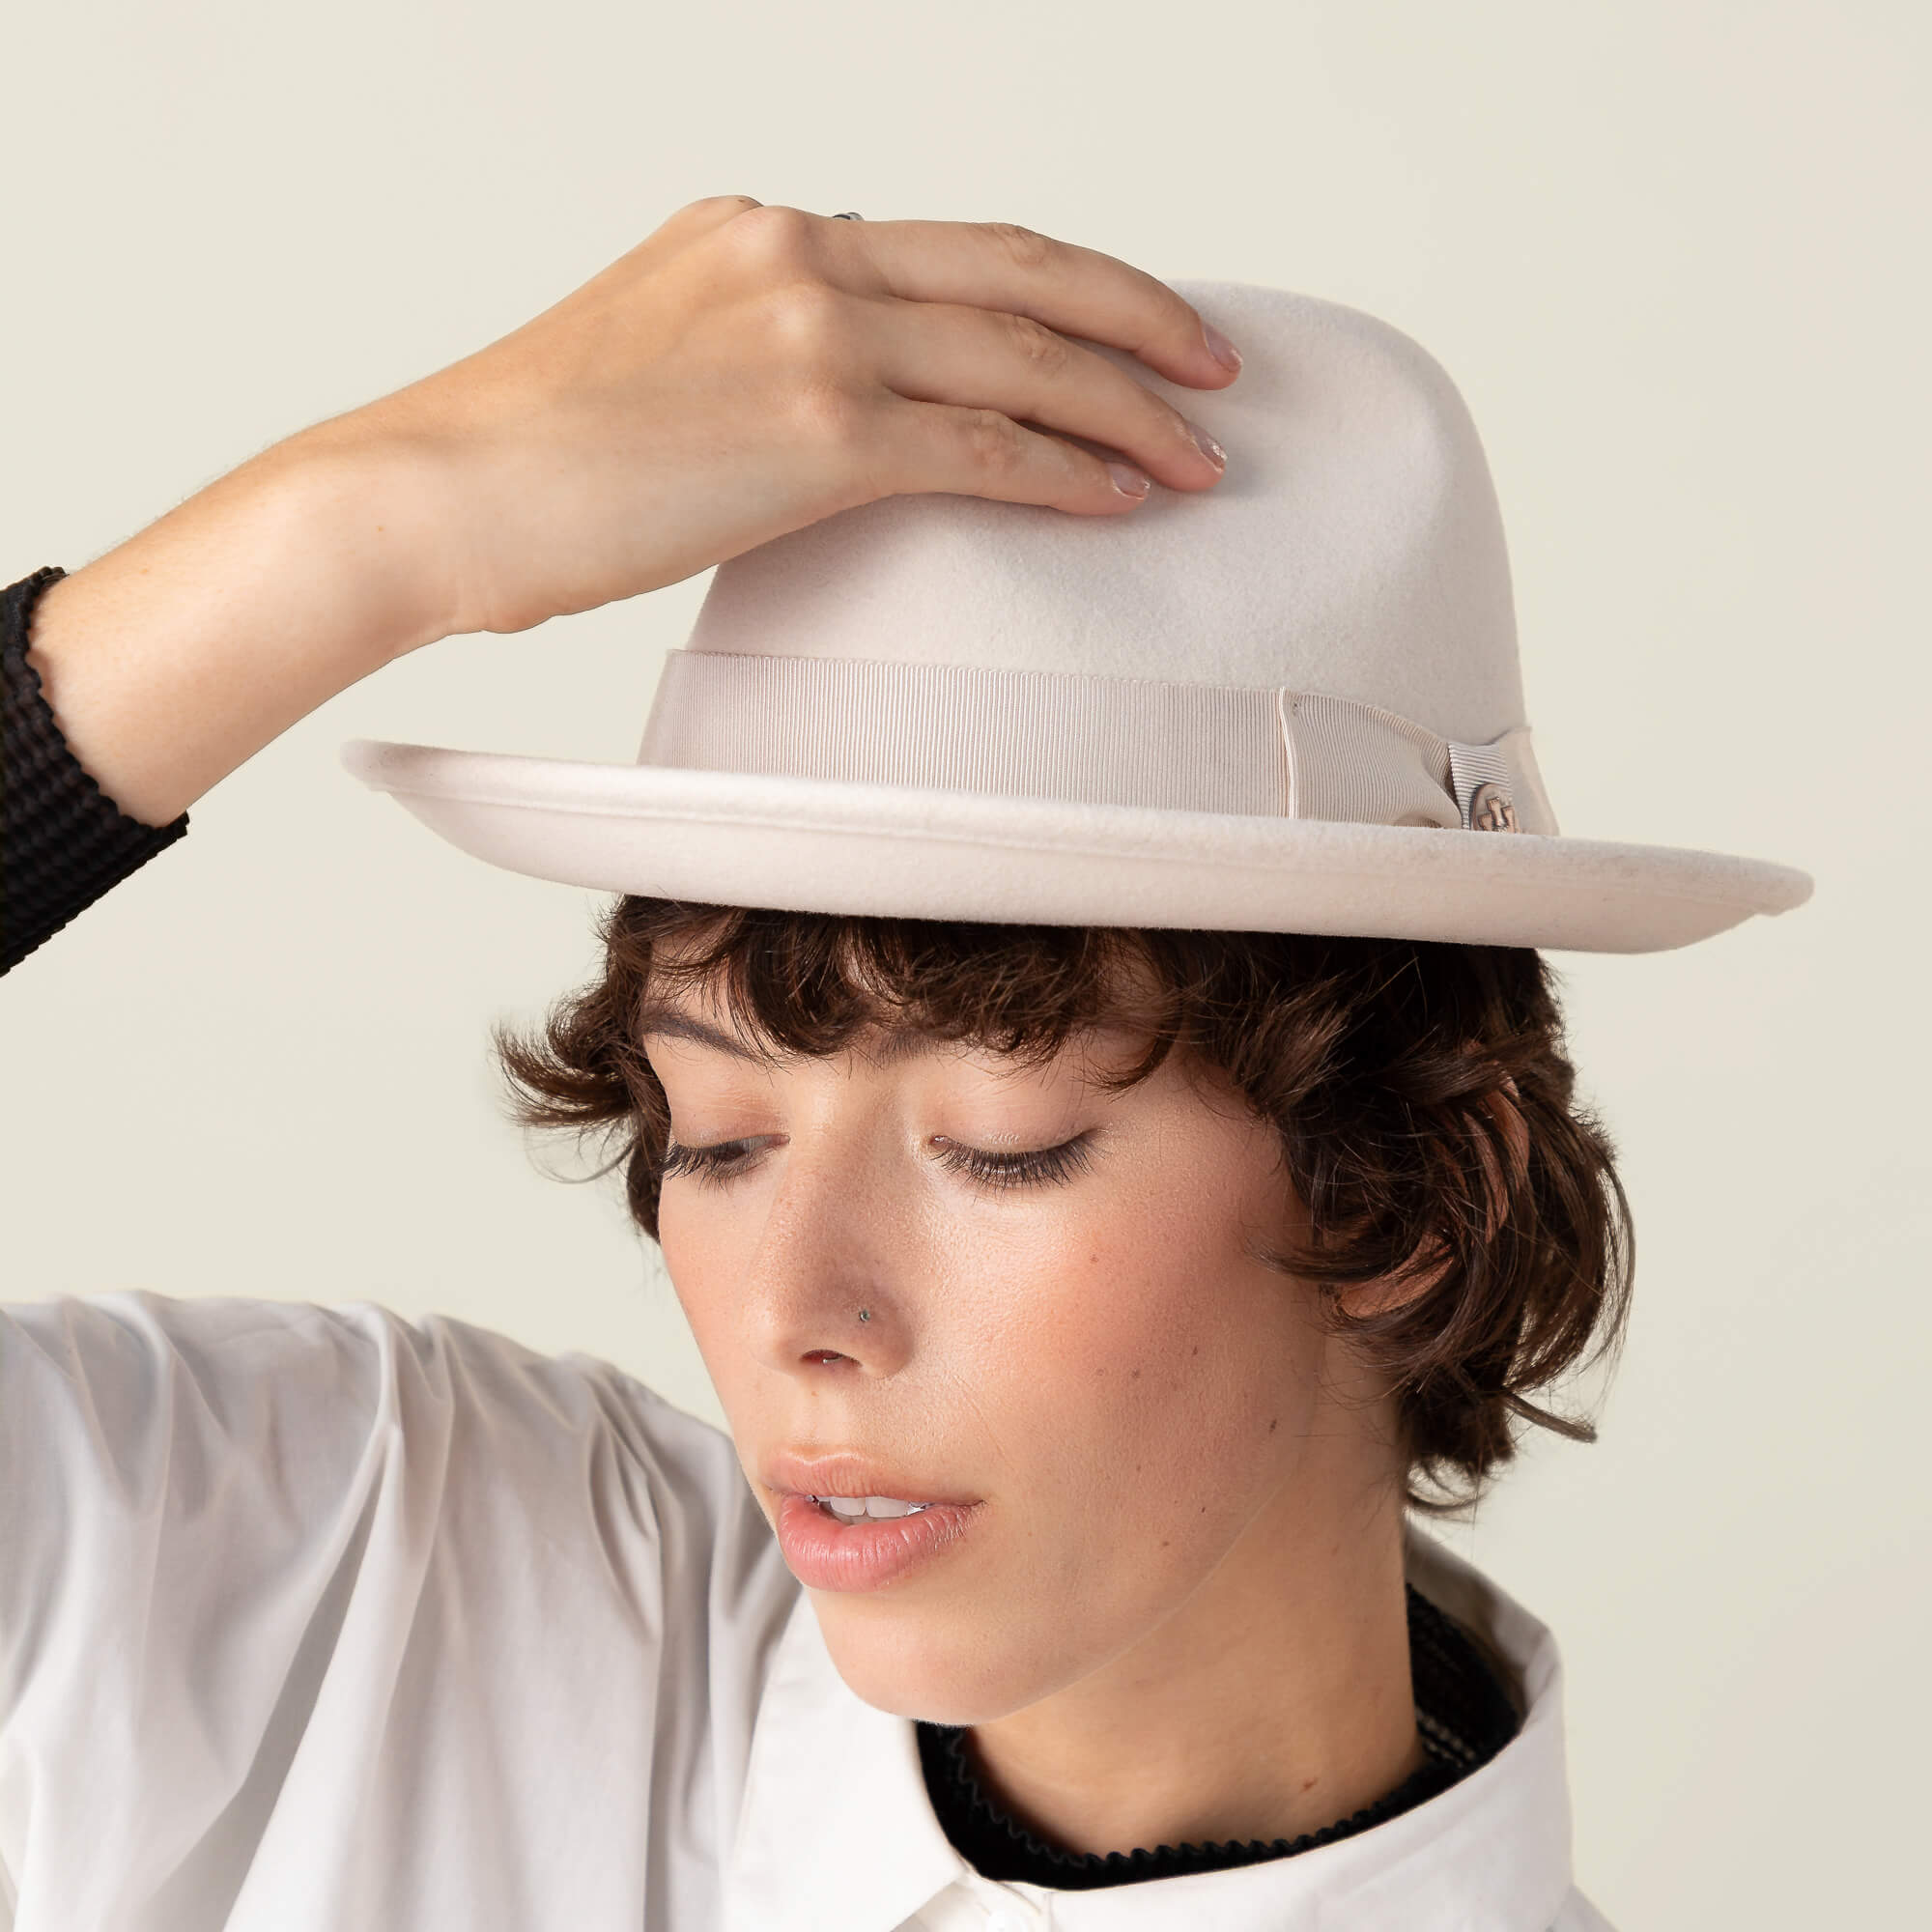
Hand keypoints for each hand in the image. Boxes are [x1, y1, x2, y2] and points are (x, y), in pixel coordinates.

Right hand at [307, 197, 1240, 641]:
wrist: (434, 493)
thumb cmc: (524, 459)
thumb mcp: (649, 360)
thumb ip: (751, 356)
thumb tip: (828, 414)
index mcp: (761, 233)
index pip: (952, 248)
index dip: (1061, 287)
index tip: (1125, 326)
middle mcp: (798, 255)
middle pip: (1021, 269)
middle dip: (1140, 318)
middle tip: (1217, 366)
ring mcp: (810, 332)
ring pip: (1024, 354)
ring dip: (1131, 410)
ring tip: (1200, 456)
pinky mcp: (816, 427)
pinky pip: (985, 442)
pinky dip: (1069, 470)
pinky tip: (1125, 498)